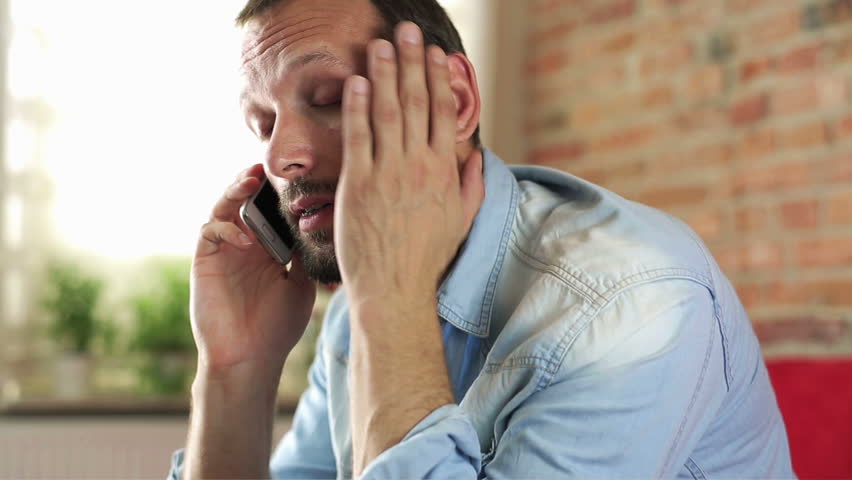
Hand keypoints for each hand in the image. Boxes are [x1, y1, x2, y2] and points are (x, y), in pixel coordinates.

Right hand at [191, 164, 315, 382]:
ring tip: (250, 180)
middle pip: (245, 201)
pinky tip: (245, 239)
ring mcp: (224, 252)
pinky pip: (210, 232)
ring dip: (235, 191)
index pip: (270, 210)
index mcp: (268, 249)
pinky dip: (226, 228)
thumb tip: (318, 222)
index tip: (297, 175)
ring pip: (223, 208)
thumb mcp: (301, 284)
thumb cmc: (278, 326)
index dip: (279, 192)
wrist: (251, 358)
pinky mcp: (205, 262)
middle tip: (267, 166)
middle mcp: (245, 245)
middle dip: (254, 181)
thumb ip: (303, 253)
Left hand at [334, 22, 484, 311]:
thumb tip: (479, 157)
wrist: (395, 287)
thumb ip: (472, 185)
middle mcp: (418, 165)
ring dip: (383, 74)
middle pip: (415, 102)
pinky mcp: (358, 184)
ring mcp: (387, 173)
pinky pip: (358, 137)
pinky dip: (357, 107)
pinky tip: (355, 81)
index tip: (436, 53)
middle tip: (409, 31)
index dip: (438, 78)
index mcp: (443, 170)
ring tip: (380, 43)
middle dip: (412, 62)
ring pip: (386, 112)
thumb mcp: (462, 220)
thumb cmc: (428, 257)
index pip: (441, 112)